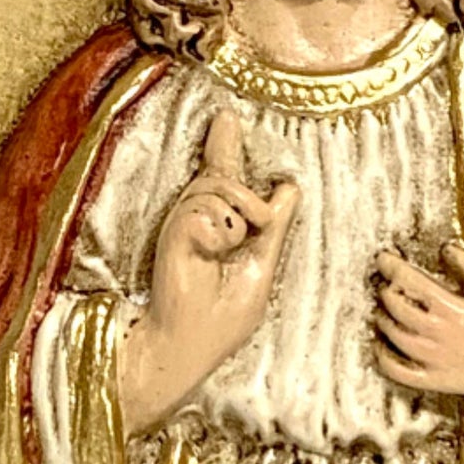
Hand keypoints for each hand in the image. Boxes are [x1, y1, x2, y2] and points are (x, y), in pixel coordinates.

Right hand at [118, 107, 299, 433]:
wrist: (185, 342)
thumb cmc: (223, 316)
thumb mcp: (261, 264)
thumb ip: (273, 225)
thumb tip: (288, 184)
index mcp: (227, 225)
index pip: (232, 176)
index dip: (229, 149)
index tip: (224, 120)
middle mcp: (204, 217)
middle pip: (229, 176)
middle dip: (244, 196)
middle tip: (233, 239)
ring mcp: (187, 221)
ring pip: (220, 187)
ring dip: (234, 223)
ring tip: (221, 255)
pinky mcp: (176, 228)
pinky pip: (208, 208)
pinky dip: (217, 234)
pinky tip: (207, 254)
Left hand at [373, 245, 463, 402]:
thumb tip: (444, 248)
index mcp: (452, 309)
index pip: (409, 282)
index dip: (391, 266)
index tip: (382, 258)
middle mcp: (438, 336)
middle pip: (396, 308)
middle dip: (386, 290)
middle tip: (386, 282)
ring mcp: (435, 361)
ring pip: (393, 337)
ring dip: (382, 319)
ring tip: (384, 309)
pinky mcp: (438, 382)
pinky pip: (399, 373)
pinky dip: (383, 358)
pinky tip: (382, 345)